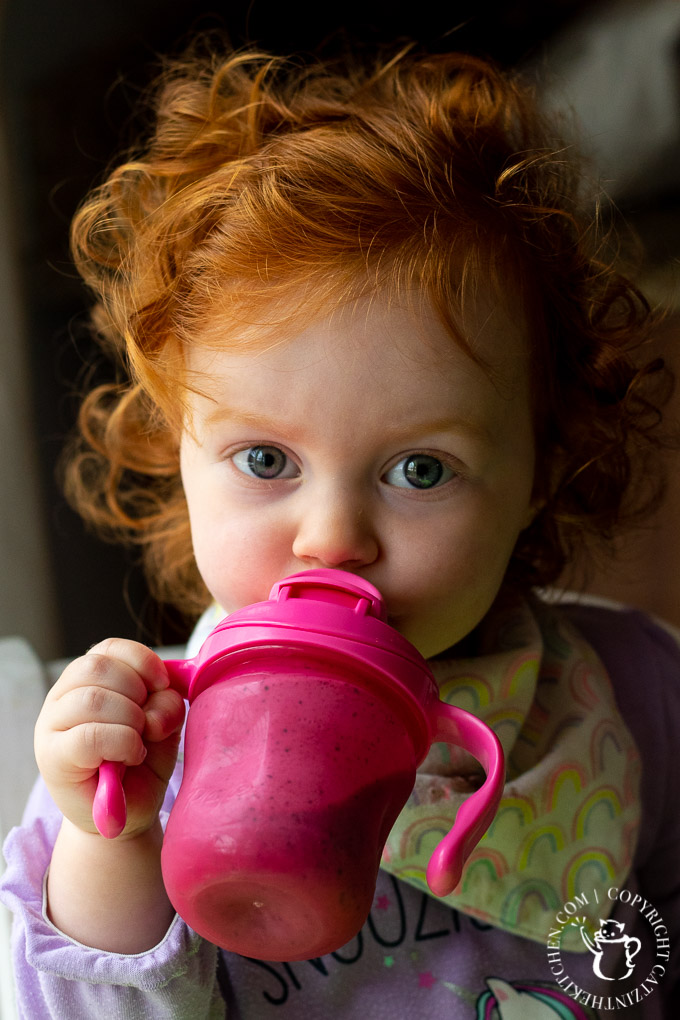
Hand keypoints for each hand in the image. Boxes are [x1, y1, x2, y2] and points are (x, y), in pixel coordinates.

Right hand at [35, 638, 184, 838]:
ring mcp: (51, 727)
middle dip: (137, 692)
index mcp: (87, 680)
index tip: (163, 684)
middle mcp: (61, 697)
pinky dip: (122, 743)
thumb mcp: (163, 722)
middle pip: (97, 667)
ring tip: (140, 742)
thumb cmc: (142, 764)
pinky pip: (89, 736)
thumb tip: (164, 691)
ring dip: (131, 719)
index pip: (108, 648)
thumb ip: (165, 701)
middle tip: (149, 723)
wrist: (126, 816)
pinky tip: (132, 756)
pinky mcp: (52, 758)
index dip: (142, 661)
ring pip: (92, 699)